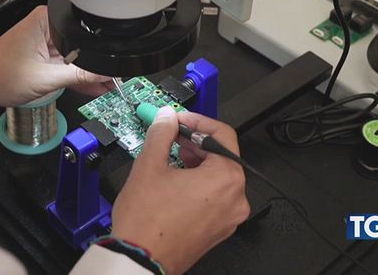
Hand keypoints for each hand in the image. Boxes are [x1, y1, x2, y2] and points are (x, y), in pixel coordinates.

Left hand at [0, 6, 111, 110]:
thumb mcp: (45, 78)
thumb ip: (79, 75)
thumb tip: (105, 74)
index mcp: (46, 20)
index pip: (83, 33)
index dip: (101, 52)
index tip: (115, 67)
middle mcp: (46, 27)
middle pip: (82, 46)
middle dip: (98, 64)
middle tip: (117, 80)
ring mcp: (44, 44)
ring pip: (75, 58)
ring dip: (89, 73)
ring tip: (111, 85)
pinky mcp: (42, 58)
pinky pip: (65, 67)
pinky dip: (77, 77)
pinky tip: (94, 86)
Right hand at [111, 108, 249, 274]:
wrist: (141, 259)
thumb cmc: (147, 222)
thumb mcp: (149, 165)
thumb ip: (162, 134)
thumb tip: (167, 118)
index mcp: (226, 179)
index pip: (222, 134)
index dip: (197, 121)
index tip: (179, 120)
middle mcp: (235, 199)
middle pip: (222, 156)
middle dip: (195, 143)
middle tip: (172, 136)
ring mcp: (229, 217)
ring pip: (218, 178)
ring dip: (196, 163)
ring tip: (170, 159)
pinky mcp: (219, 230)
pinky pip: (214, 198)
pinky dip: (198, 185)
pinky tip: (175, 183)